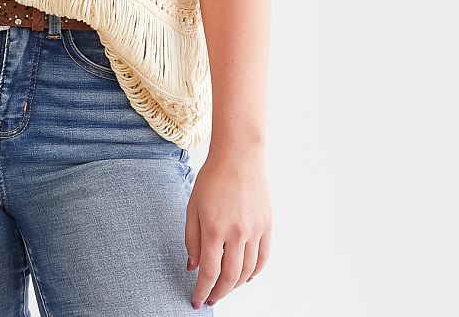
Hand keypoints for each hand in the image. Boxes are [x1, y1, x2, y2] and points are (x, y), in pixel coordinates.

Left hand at [185, 145, 270, 308]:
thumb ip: (191, 239)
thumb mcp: (192, 206)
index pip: (209, 271)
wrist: (239, 156)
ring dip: (235, 285)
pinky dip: (254, 272)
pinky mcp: (267, 226)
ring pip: (247, 271)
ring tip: (225, 288)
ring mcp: (255, 231)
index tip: (197, 301)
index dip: (202, 290)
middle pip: (230, 277)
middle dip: (218, 292)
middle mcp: (237, 233)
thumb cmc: (212, 178)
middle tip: (210, 298)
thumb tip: (192, 267)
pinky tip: (245, 276)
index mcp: (214, 228)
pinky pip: (262, 259)